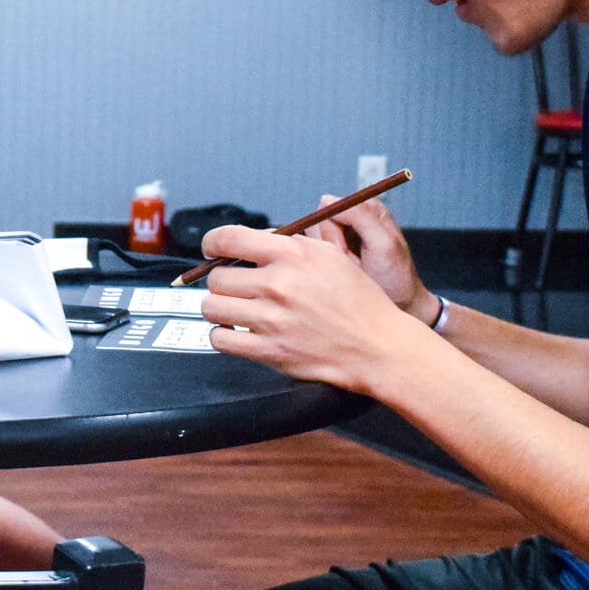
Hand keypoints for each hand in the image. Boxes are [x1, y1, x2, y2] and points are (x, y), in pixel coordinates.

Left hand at [197, 225, 420, 393]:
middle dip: (222, 280)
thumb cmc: (358, 301)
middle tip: (234, 286)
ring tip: (234, 309)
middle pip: (217, 277)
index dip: (211, 243)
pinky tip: (237, 331)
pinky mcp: (269, 351)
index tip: (211, 249)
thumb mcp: (329, 256)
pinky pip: (220, 339)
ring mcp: (271, 319)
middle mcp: (279, 284)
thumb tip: (254, 240)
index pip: (228, 239)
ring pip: (212, 307)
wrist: (377, 345)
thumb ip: (289, 245)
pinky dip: (223, 335)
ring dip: (219, 307)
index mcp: (293, 254)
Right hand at [302, 194, 436, 321]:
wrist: (400, 305)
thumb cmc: (396, 276)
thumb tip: (326, 199)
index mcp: (365, 209)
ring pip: (314, 240)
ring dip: (330, 258)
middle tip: (354, 262)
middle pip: (317, 224)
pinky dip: (326, 266)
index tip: (347, 251)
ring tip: (352, 269)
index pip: (327, 209)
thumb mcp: (383, 243)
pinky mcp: (333, 253)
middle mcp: (351, 219)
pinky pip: (314, 253)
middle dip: (331, 246)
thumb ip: (360, 216)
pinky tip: (346, 273)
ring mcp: (340, 237)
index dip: (333, 232)